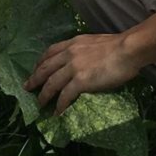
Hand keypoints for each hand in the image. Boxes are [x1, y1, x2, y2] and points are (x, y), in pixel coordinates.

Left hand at [23, 32, 140, 114]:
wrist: (128, 49)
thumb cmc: (118, 46)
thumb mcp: (95, 42)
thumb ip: (85, 50)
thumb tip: (85, 60)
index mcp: (73, 43)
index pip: (50, 51)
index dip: (40, 61)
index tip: (36, 69)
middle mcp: (69, 54)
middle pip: (45, 68)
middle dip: (34, 78)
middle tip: (27, 87)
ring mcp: (74, 67)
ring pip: (51, 83)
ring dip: (44, 95)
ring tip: (40, 104)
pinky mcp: (81, 81)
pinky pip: (65, 96)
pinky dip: (59, 105)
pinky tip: (57, 113)